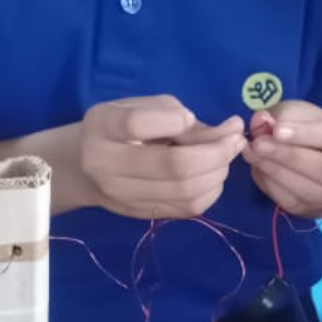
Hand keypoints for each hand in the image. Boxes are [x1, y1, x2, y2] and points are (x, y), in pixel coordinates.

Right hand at [77, 96, 245, 219]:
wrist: (85, 165)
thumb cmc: (121, 125)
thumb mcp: (145, 106)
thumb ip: (181, 117)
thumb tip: (231, 130)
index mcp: (103, 126)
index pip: (137, 124)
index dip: (174, 120)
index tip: (189, 117)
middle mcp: (106, 165)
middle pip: (174, 166)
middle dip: (216, 152)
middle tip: (236, 139)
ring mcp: (122, 196)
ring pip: (185, 191)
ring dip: (218, 172)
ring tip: (226, 154)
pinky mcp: (140, 215)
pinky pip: (187, 208)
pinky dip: (211, 190)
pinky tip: (213, 174)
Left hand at [241, 101, 321, 217]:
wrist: (315, 150)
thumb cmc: (311, 126)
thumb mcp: (300, 111)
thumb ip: (282, 115)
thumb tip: (261, 121)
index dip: (309, 135)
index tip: (278, 130)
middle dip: (289, 157)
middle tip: (259, 144)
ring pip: (311, 191)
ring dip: (277, 172)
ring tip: (253, 154)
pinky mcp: (319, 211)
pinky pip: (294, 203)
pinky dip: (273, 185)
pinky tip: (258, 168)